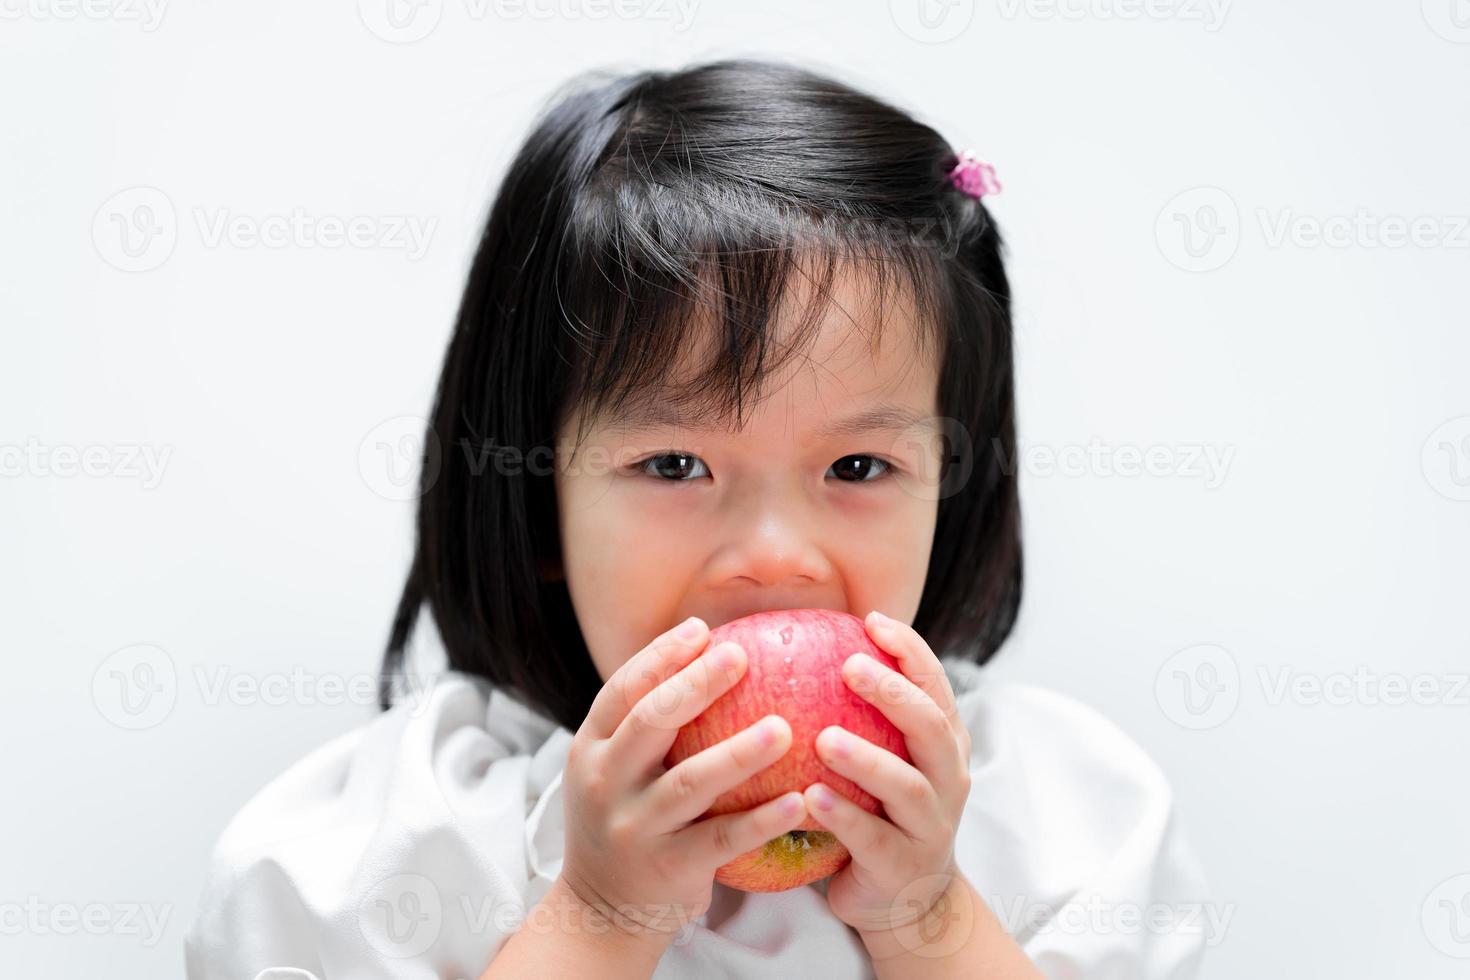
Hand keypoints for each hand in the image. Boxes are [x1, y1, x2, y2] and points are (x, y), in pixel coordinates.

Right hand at [558, 617, 808, 944]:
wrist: (601, 911)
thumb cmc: (626, 819)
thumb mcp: (614, 769)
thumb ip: (646, 724)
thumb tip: (708, 653)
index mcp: (592, 748)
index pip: (623, 690)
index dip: (661, 656)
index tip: (702, 629)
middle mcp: (606, 783)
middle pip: (651, 722)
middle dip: (696, 684)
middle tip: (741, 655)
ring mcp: (636, 827)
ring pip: (688, 782)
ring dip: (738, 753)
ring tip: (783, 728)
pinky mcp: (668, 867)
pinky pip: (721, 839)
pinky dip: (760, 820)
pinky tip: (798, 801)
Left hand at [801, 610, 972, 936]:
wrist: (904, 901)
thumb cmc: (880, 812)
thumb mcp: (886, 758)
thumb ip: (862, 714)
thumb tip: (800, 646)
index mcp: (944, 744)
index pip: (935, 686)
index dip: (910, 650)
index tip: (872, 621)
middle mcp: (948, 779)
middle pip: (931, 727)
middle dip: (894, 693)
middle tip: (849, 667)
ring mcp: (931, 825)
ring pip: (907, 786)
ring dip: (866, 759)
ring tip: (824, 739)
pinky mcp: (903, 865)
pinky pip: (872, 839)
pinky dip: (844, 817)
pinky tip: (810, 798)